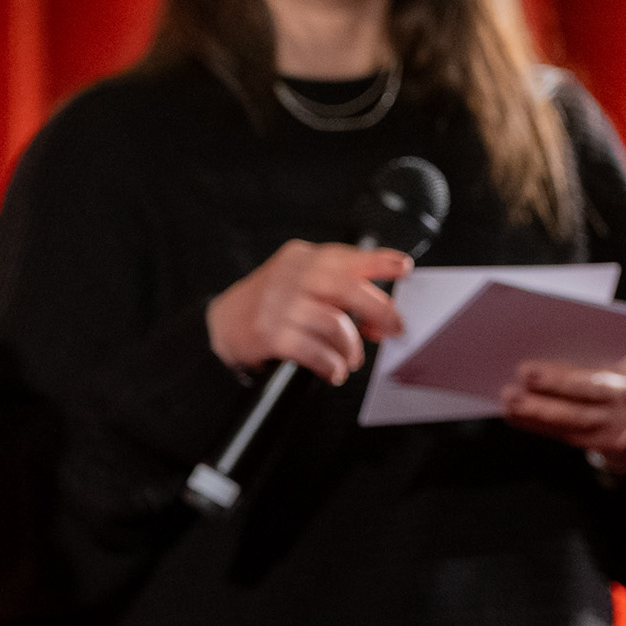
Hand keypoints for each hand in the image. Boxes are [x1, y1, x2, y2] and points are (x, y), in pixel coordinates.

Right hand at [209, 242, 414, 382]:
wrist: (222, 323)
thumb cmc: (271, 305)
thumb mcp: (299, 282)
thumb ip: (336, 292)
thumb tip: (378, 319)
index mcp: (302, 258)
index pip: (347, 256)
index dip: (379, 262)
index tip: (403, 269)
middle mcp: (291, 276)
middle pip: (347, 288)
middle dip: (379, 310)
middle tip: (394, 329)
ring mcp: (278, 304)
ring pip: (335, 324)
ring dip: (351, 348)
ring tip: (350, 359)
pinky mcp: (269, 333)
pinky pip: (314, 351)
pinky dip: (331, 365)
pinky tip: (333, 370)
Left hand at [503, 347, 625, 471]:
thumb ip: (621, 353)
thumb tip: (587, 336)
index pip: (593, 384)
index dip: (559, 380)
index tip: (526, 371)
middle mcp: (625, 414)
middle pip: (577, 409)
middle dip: (541, 400)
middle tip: (509, 390)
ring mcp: (614, 433)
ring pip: (568, 424)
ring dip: (534, 414)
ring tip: (508, 402)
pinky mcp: (601, 447)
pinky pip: (564, 435)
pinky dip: (537, 425)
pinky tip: (515, 415)